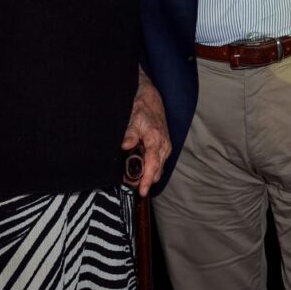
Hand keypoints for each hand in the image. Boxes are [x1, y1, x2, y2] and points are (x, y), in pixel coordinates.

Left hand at [120, 69, 171, 196]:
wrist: (150, 98)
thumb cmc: (141, 107)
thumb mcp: (132, 118)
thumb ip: (130, 133)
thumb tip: (126, 145)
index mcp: (156, 140)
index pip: (153, 165)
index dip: (147, 180)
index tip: (142, 191)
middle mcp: (164, 146)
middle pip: (156, 171)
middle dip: (143, 180)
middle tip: (127, 183)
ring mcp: (165, 147)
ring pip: (157, 168)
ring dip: (146, 174)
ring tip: (129, 176)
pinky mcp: (163, 147)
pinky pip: (157, 163)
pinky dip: (148, 168)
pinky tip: (136, 167)